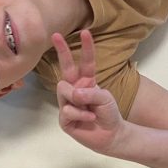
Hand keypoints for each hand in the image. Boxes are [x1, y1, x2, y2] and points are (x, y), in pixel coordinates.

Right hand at [53, 30, 124, 153]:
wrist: (111, 135)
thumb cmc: (109, 114)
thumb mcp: (105, 98)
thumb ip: (90, 93)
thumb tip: (73, 94)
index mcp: (86, 82)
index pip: (85, 63)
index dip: (86, 49)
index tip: (85, 32)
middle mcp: (74, 90)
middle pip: (65, 68)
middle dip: (62, 51)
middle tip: (56, 35)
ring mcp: (67, 104)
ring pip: (64, 91)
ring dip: (78, 98)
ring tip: (90, 110)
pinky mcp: (64, 119)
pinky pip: (67, 110)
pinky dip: (81, 114)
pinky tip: (89, 119)